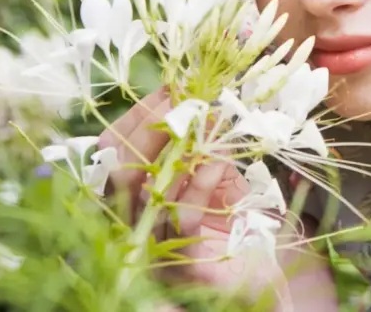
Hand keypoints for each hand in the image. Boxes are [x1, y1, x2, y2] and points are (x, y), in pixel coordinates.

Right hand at [99, 88, 275, 291]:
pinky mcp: (181, 262)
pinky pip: (181, 214)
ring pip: (142, 190)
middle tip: (183, 100)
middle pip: (117, 168)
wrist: (256, 283)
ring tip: (207, 120)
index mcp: (135, 199)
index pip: (113, 152)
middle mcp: (133, 223)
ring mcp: (152, 245)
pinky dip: (200, 180)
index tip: (169, 88)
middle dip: (147, 125)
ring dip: (177, 147)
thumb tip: (209, 104)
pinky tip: (218, 160)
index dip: (137, 116)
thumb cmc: (232, 228)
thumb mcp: (217, 180)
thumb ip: (207, 148)